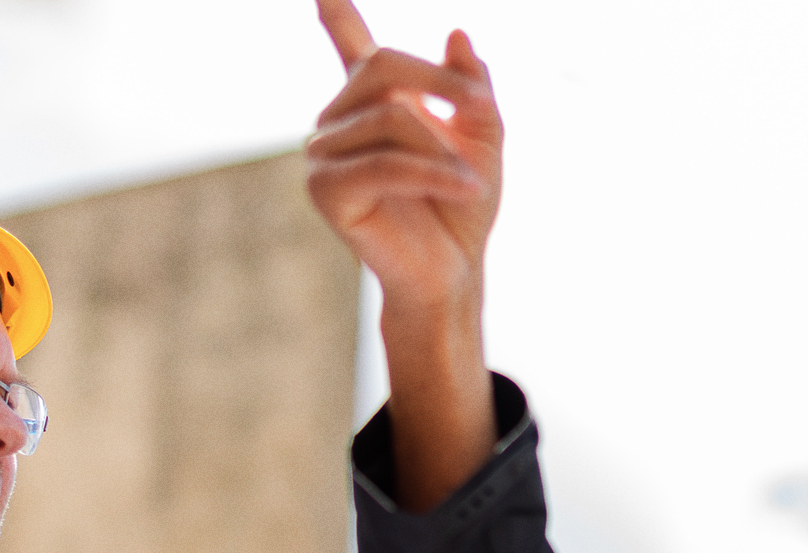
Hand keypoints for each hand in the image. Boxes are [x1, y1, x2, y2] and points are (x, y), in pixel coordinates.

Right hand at [307, 0, 501, 308]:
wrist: (453, 272)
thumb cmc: (462, 209)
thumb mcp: (483, 139)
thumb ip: (472, 88)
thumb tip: (457, 34)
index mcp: (372, 104)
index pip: (351, 49)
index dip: (339, 17)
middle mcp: (338, 122)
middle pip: (382, 68)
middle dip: (440, 82)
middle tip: (480, 107)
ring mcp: (323, 155)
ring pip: (390, 119)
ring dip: (443, 148)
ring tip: (473, 181)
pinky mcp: (326, 191)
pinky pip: (386, 163)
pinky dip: (433, 173)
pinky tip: (466, 188)